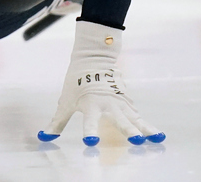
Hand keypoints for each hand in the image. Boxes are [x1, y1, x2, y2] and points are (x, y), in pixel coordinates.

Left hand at [38, 20, 165, 145]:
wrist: (93, 58)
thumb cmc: (76, 83)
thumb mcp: (65, 102)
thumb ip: (57, 123)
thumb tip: (43, 137)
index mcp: (90, 104)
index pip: (89, 122)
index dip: (89, 132)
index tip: (91, 142)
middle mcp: (107, 104)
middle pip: (119, 119)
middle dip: (129, 130)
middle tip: (137, 141)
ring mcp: (120, 101)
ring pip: (135, 118)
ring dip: (145, 128)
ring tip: (157, 139)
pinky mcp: (127, 100)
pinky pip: (138, 115)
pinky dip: (146, 125)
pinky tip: (156, 135)